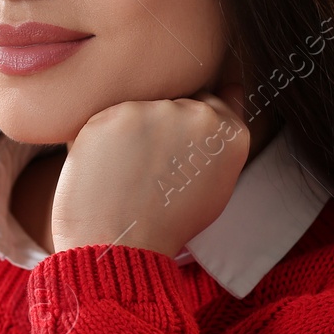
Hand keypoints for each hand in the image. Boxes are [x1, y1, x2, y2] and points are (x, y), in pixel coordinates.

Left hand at [49, 83, 256, 255]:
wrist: (121, 247)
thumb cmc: (167, 223)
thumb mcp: (214, 183)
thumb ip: (221, 137)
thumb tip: (231, 86)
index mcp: (230, 133)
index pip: (208, 105)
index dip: (184, 132)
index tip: (172, 154)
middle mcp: (197, 114)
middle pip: (172, 105)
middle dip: (158, 130)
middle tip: (147, 173)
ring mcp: (154, 111)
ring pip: (139, 109)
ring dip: (129, 132)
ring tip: (125, 174)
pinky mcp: (113, 113)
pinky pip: (107, 117)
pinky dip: (102, 138)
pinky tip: (105, 168)